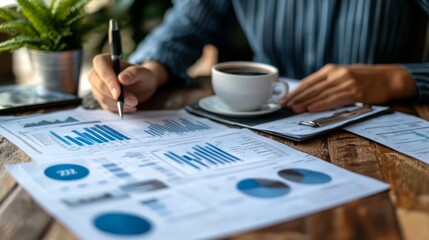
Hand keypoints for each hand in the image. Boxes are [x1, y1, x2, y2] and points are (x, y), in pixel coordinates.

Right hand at [88, 54, 167, 112]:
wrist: (144, 86)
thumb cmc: (143, 76)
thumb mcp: (144, 73)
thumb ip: (134, 73)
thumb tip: (122, 78)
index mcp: (106, 60)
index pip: (100, 65)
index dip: (108, 79)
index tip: (119, 93)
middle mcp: (97, 72)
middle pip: (98, 84)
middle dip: (115, 95)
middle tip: (133, 101)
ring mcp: (97, 86)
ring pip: (101, 97)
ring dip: (118, 104)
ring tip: (134, 103)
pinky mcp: (101, 98)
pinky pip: (106, 105)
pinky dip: (118, 108)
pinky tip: (129, 106)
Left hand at [281, 64, 417, 112]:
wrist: (389, 78)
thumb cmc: (364, 79)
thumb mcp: (342, 75)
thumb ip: (326, 82)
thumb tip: (307, 94)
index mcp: (331, 69)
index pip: (308, 81)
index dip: (295, 91)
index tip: (284, 99)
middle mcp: (337, 74)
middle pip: (312, 88)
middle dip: (296, 97)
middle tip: (284, 106)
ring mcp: (346, 83)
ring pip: (320, 94)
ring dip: (305, 102)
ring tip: (293, 109)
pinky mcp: (355, 93)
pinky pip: (334, 99)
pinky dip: (321, 104)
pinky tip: (311, 108)